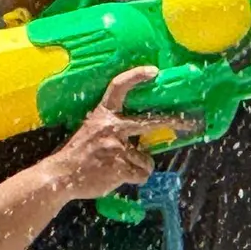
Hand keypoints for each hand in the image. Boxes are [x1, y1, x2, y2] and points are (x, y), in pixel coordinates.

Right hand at [42, 68, 197, 201]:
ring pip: (146, 159)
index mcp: (102, 115)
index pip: (118, 87)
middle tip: (191, 123)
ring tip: (120, 168)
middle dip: (174, 122)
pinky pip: (141, 173)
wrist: (60, 175)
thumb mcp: (91, 130)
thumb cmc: (78, 154)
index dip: (136, 76)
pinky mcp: (120, 167)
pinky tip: (119, 177)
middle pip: (150, 122)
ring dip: (139, 165)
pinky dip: (135, 177)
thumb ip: (113, 128)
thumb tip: (141, 133)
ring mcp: (117, 148)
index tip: (154, 71)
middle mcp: (112, 127)